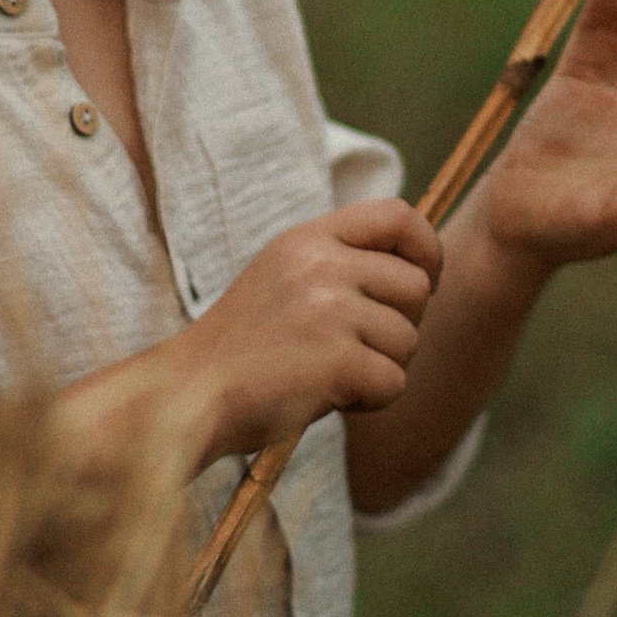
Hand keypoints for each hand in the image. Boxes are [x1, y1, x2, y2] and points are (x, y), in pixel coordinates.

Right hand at [171, 198, 443, 466]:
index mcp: (306, 239)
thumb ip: (338, 262)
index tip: (422, 282)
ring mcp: (329, 312)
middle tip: (355, 347)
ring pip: (408, 340)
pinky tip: (326, 397)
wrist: (189, 394)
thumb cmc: (242, 346)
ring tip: (329, 374)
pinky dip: (370, 400)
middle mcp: (320, 265)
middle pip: (416, 287)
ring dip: (381, 367)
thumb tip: (418, 272)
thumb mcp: (282, 277)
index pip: (399, 215)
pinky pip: (394, 383)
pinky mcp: (337, 362)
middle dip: (400, 325)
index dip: (426, 250)